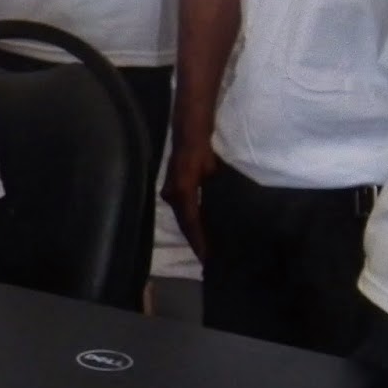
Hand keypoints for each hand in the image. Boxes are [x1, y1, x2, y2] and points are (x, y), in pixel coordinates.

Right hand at [162, 131, 216, 261]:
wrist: (189, 128)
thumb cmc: (202, 146)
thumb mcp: (211, 169)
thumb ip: (210, 189)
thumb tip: (216, 210)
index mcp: (183, 192)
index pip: (191, 223)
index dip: (200, 242)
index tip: (207, 259)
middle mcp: (173, 195)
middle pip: (186, 224)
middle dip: (196, 241)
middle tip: (208, 259)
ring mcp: (172, 191)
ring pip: (184, 217)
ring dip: (195, 232)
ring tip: (206, 247)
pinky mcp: (175, 188)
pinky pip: (185, 209)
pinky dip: (193, 219)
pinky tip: (203, 226)